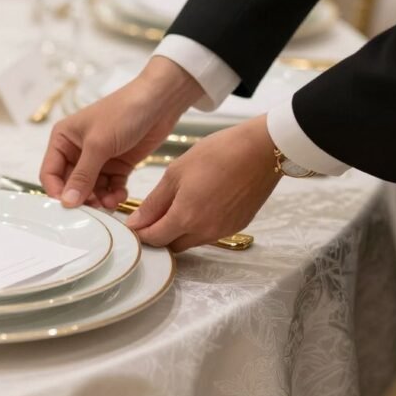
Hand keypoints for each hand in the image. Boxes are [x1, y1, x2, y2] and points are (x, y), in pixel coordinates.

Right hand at [39, 57, 204, 209]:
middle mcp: (77, 150)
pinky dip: (114, 194)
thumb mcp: (98, 144)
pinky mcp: (118, 165)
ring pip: (92, 189)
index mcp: (63, 139)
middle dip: (81, 198)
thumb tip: (67, 203)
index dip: (57, 192)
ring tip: (111, 203)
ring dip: (100, 198)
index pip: (50, 173)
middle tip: (93, 210)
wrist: (159, 101)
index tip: (68, 208)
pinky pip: (110, 187)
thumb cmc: (122, 113)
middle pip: (71, 184)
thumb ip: (82, 176)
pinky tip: (120, 195)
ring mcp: (98, 159)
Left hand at [125, 115, 281, 251]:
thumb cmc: (217, 154)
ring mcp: (223, 231)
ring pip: (192, 241)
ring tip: (179, 203)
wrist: (261, 150)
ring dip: (180, 230)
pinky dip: (200, 225)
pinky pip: (210, 233)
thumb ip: (154, 202)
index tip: (133, 224)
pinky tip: (201, 203)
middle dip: (159, 235)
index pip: (154, 239)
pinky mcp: (238, 225)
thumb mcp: (176, 173)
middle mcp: (205, 232)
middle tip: (154, 214)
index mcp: (186, 218)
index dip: (140, 233)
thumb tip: (136, 222)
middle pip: (172, 245)